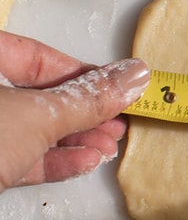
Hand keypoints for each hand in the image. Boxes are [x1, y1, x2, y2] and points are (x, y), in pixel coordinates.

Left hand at [0, 31, 149, 191]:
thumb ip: (89, 98)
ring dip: (76, 139)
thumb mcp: (39, 116)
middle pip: (40, 96)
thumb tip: (136, 75)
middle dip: (84, 113)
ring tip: (110, 147)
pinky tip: (87, 162)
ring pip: (32, 129)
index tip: (118, 88)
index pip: (38, 58)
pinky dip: (53, 160)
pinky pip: (19, 155)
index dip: (83, 73)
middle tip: (119, 122)